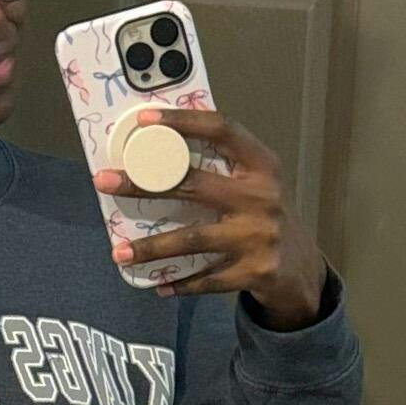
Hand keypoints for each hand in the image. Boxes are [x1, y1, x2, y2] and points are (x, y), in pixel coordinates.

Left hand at [93, 107, 327, 329]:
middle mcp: (262, 197)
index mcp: (262, 165)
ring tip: (119, 252)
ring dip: (152, 247)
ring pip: (192, 239)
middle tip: (104, 182)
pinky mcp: (255, 272)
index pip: (221, 130)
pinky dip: (178, 283)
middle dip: (143, 183)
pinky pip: (205, 279)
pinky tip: (157, 285)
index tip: (143, 120)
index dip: (183, 121)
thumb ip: (221, 167)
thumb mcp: (256, 183)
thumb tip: (154, 152)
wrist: (301, 268)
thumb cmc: (264, 216)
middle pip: (193, 185)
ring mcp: (259, 236)